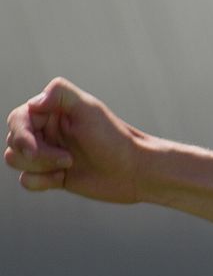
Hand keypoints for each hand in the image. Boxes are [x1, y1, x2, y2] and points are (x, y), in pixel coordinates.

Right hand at [5, 78, 146, 202]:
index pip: (17, 119)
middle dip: (37, 153)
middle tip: (69, 158)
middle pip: (14, 141)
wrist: (135, 171)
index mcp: (51, 112)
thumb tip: (32, 103)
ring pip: (15, 160)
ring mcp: (48, 154)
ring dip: (39, 166)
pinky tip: (63, 178)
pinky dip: (41, 181)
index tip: (33, 148)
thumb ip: (60, 93)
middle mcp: (46, 131)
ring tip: (69, 165)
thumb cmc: (114, 138)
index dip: (21, 134)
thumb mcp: (90, 109)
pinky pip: (26, 180)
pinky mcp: (52, 176)